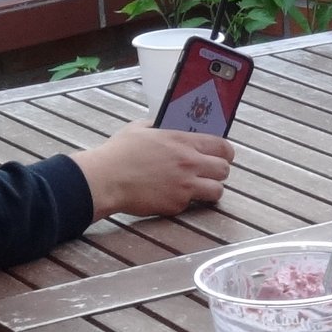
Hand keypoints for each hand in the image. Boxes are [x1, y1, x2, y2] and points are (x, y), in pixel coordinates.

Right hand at [73, 124, 234, 216]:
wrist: (106, 179)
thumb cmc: (119, 153)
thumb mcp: (140, 128)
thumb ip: (160, 126)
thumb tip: (167, 125)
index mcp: (182, 141)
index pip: (222, 146)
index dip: (225, 152)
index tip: (222, 155)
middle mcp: (189, 164)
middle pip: (224, 170)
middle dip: (219, 172)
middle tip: (209, 173)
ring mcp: (185, 186)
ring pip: (217, 191)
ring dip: (210, 189)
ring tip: (198, 188)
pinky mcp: (176, 205)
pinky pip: (191, 204)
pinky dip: (185, 201)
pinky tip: (171, 195)